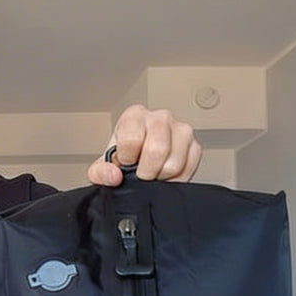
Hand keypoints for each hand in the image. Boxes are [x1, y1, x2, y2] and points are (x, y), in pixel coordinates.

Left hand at [86, 105, 201, 185]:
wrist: (138, 161)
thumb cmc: (123, 158)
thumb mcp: (102, 166)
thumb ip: (100, 172)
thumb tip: (114, 176)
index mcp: (134, 115)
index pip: (132, 139)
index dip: (127, 160)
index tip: (125, 164)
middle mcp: (160, 117)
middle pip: (157, 150)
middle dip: (146, 172)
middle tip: (140, 174)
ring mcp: (181, 129)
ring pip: (174, 162)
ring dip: (161, 177)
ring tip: (153, 173)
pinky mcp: (195, 145)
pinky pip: (189, 168)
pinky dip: (176, 179)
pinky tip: (165, 175)